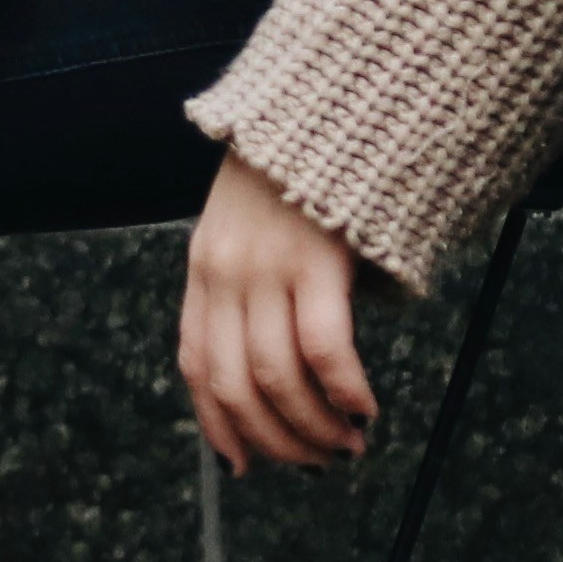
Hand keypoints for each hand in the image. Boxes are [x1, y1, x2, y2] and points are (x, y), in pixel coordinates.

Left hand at [179, 149, 378, 469]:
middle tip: (316, 463)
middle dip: (276, 440)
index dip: (219, 426)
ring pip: (276, 377)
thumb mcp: (253, 225)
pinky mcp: (317, 258)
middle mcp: (225, 274)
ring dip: (313, 427)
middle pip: (235, 385)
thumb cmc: (301, 168)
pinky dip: (344, 390)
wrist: (327, 96)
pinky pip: (324, 347)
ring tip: (347, 445)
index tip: (243, 465)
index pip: (197, 367)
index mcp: (205, 269)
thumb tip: (288, 365)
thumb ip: (258, 285)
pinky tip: (365, 407)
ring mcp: (267, 266)